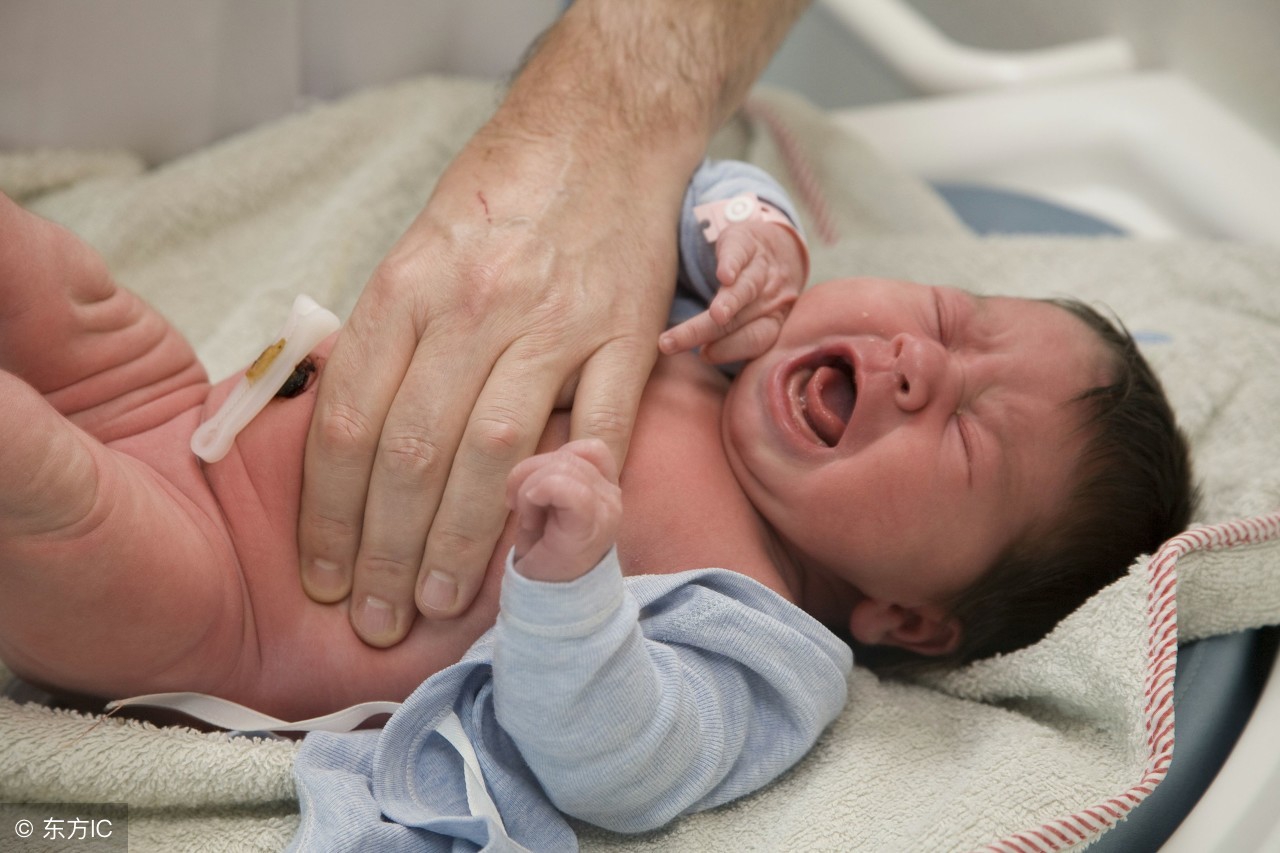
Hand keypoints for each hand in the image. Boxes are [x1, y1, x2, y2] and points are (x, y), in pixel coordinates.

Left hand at [296, 0, 805, 646]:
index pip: (352, 420)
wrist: (602, 133)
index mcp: (409, 286)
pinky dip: (573, 497)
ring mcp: (556, 324)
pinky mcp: (626, 337)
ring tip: (436, 604)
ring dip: (460, 545)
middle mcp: (475, 307)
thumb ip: (385, 338)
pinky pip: (600, 431)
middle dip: (386, 552)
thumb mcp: (415, 247)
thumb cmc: (500, 197)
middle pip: (415, 453)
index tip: (323, 573)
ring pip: (495, 456)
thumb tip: (348, 443)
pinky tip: (544, 553)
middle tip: (374, 616)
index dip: (330, 513)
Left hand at [505, 439, 621, 582]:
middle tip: (519, 508)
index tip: (529, 492)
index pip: (584, 446)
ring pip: (561, 465)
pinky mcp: (589, 525)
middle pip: (566, 453)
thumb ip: (550, 471)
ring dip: (529, 488)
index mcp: (604, 485)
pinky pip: (561, 486)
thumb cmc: (542, 553)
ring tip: (528, 518)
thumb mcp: (545, 502)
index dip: (550, 459)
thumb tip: (529, 451)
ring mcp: (605, 509)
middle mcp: (612, 494)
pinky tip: (530, 519)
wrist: (549, 607)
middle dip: (529, 474)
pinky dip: (534, 494)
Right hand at [658, 220, 806, 363]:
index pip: (756, 339)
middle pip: (739, 319)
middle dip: (707, 332)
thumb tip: (705, 356)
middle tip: (673, 343)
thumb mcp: (756, 314)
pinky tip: (725, 275)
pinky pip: (742, 254)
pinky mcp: (747, 242)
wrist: (779, 244)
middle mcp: (769, 297)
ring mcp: (761, 269)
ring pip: (746, 289)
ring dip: (731, 302)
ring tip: (716, 315)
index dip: (732, 349)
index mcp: (771, 320)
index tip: (704, 355)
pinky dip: (733, 265)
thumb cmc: (758, 290)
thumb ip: (738, 335)